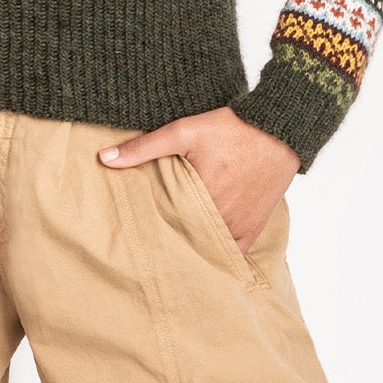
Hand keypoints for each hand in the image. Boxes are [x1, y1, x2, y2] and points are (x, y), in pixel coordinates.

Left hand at [97, 106, 299, 252]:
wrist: (278, 129)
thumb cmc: (230, 129)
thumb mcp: (184, 131)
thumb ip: (144, 147)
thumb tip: (104, 159)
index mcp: (201, 201)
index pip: (166, 229)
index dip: (150, 233)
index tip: (135, 237)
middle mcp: (222, 222)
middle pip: (187, 241)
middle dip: (169, 242)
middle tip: (149, 245)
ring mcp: (240, 229)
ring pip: (208, 249)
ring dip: (192, 247)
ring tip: (171, 247)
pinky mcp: (253, 230)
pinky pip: (231, 253)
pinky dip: (217, 251)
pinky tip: (200, 248)